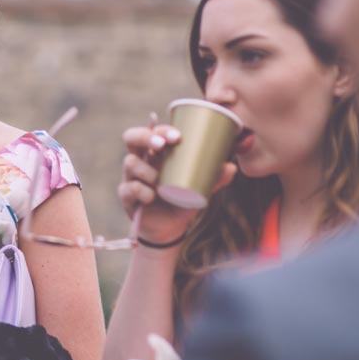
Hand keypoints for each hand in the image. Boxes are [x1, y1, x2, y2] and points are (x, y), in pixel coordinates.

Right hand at [119, 123, 236, 244]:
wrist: (169, 229)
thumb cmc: (181, 200)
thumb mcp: (199, 188)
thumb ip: (213, 178)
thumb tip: (231, 167)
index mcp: (157, 154)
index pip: (153, 133)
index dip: (161, 130)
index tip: (177, 136)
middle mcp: (142, 161)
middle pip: (132, 138)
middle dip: (144, 136)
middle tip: (161, 144)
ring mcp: (132, 178)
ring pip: (130, 162)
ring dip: (145, 168)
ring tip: (157, 179)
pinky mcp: (127, 196)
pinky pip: (128, 188)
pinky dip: (140, 190)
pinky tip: (151, 197)